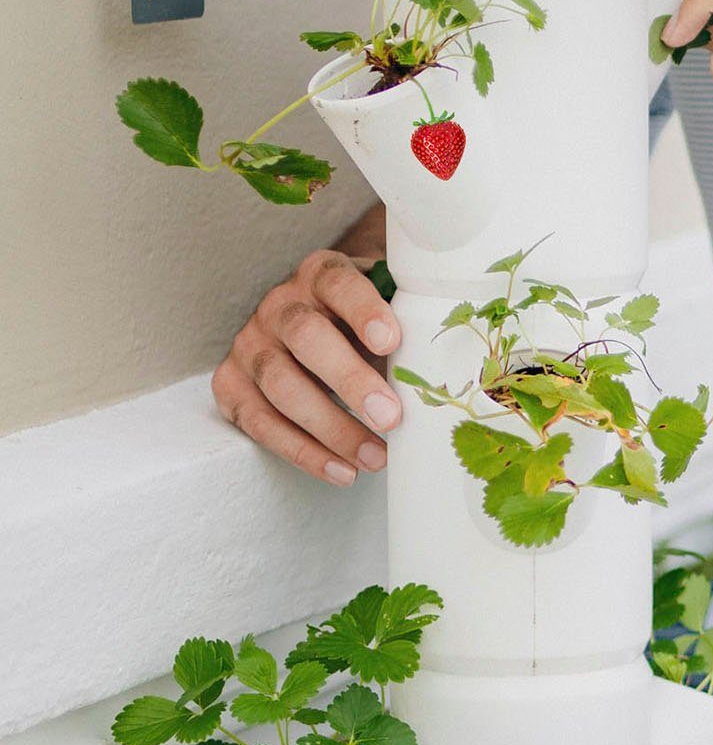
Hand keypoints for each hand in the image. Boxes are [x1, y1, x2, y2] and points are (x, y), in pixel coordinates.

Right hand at [212, 223, 401, 484]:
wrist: (313, 326)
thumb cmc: (362, 324)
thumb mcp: (384, 309)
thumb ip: (409, 324)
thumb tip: (448, 368)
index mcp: (320, 274)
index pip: (338, 283)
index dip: (364, 311)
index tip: (392, 342)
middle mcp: (279, 305)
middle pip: (306, 336)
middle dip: (349, 380)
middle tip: (390, 417)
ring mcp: (250, 344)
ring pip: (280, 384)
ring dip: (331, 427)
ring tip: (375, 458)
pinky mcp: (230, 383)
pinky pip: (259, 422)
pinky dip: (302, 452)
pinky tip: (341, 470)